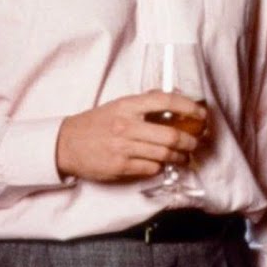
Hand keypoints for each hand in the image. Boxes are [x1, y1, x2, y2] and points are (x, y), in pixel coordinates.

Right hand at [55, 91, 206, 180]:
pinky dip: (160, 166)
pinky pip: (150, 168)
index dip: (188, 107)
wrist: (66, 144)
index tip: (201, 114)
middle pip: (170, 135)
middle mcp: (126, 126)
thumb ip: (145, 102)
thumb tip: (176, 98)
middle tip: (195, 142)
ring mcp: (123, 148)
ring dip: (180, 156)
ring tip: (184, 155)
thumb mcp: (119, 105)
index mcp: (128, 106)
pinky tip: (162, 163)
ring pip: (164, 154)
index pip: (165, 101)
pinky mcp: (120, 167)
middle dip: (189, 141)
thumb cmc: (97, 123)